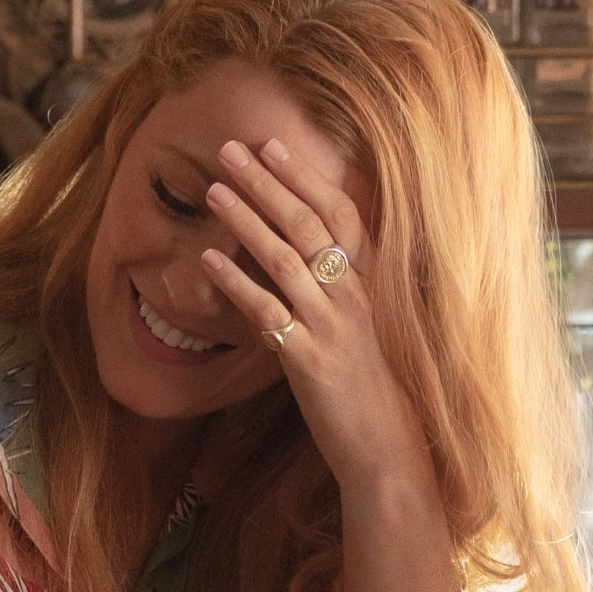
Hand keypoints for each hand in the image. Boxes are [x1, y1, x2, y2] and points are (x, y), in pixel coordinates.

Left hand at [197, 137, 427, 498]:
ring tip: (214, 190)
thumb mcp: (357, 325)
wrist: (386, 447)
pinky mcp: (309, 359)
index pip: (339, 213)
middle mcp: (352, 296)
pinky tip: (205, 260)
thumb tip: (288, 253)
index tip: (272, 144)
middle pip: (308, 224)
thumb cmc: (367, 385)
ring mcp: (332, 326)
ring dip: (247, 219)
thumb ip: (331, 288)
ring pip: (286, 259)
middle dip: (268, 182)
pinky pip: (267, 312)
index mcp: (367, 282)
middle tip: (230, 147)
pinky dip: (235, 283)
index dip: (305, 176)